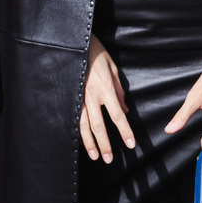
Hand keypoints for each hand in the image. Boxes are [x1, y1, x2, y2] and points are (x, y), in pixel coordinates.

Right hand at [80, 33, 135, 163]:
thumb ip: (119, 90)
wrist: (76, 43)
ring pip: (83, 125)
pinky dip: (77, 132)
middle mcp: (91, 95)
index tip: (131, 144)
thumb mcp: (113, 68)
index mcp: (105, 88)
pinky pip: (74, 118)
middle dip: (105, 144)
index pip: (117, 115)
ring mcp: (79, 97)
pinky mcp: (70, 96)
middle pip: (99, 125)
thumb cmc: (97, 54)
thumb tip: (125, 109)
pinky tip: (79, 142)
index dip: (124, 131)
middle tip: (109, 159)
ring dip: (89, 143)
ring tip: (95, 156)